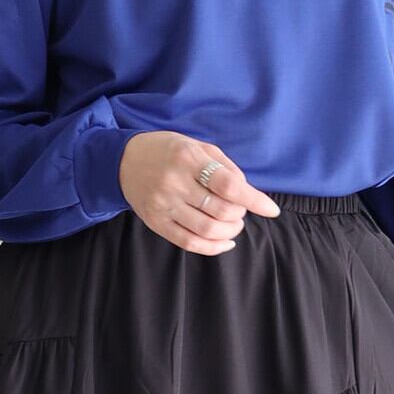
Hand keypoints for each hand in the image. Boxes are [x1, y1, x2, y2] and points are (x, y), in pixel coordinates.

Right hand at [118, 132, 280, 253]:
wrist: (123, 162)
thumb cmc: (168, 151)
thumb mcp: (197, 146)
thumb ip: (225, 166)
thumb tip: (248, 192)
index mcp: (187, 158)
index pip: (228, 185)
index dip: (253, 200)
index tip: (270, 209)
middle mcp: (174, 183)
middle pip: (221, 211)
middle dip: (240, 214)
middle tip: (240, 210)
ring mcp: (163, 206)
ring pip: (207, 230)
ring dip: (229, 231)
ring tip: (233, 224)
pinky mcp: (156, 223)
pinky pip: (189, 243)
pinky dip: (213, 247)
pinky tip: (224, 242)